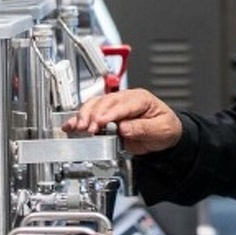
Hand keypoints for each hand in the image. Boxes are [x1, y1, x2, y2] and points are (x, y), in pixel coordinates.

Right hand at [61, 88, 182, 154]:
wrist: (164, 135)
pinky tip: (70, 125)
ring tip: (78, 127)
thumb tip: (124, 128)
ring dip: (84, 116)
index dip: (110, 113)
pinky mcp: (107, 116)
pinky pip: (91, 114)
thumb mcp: (161, 129)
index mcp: (141, 99)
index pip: (123, 104)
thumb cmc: (165, 128)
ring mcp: (115, 106)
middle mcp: (126, 99)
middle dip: (94, 115)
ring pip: (95, 105)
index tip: (100, 123)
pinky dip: (79, 119)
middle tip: (88, 128)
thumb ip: (143, 128)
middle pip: (105, 102)